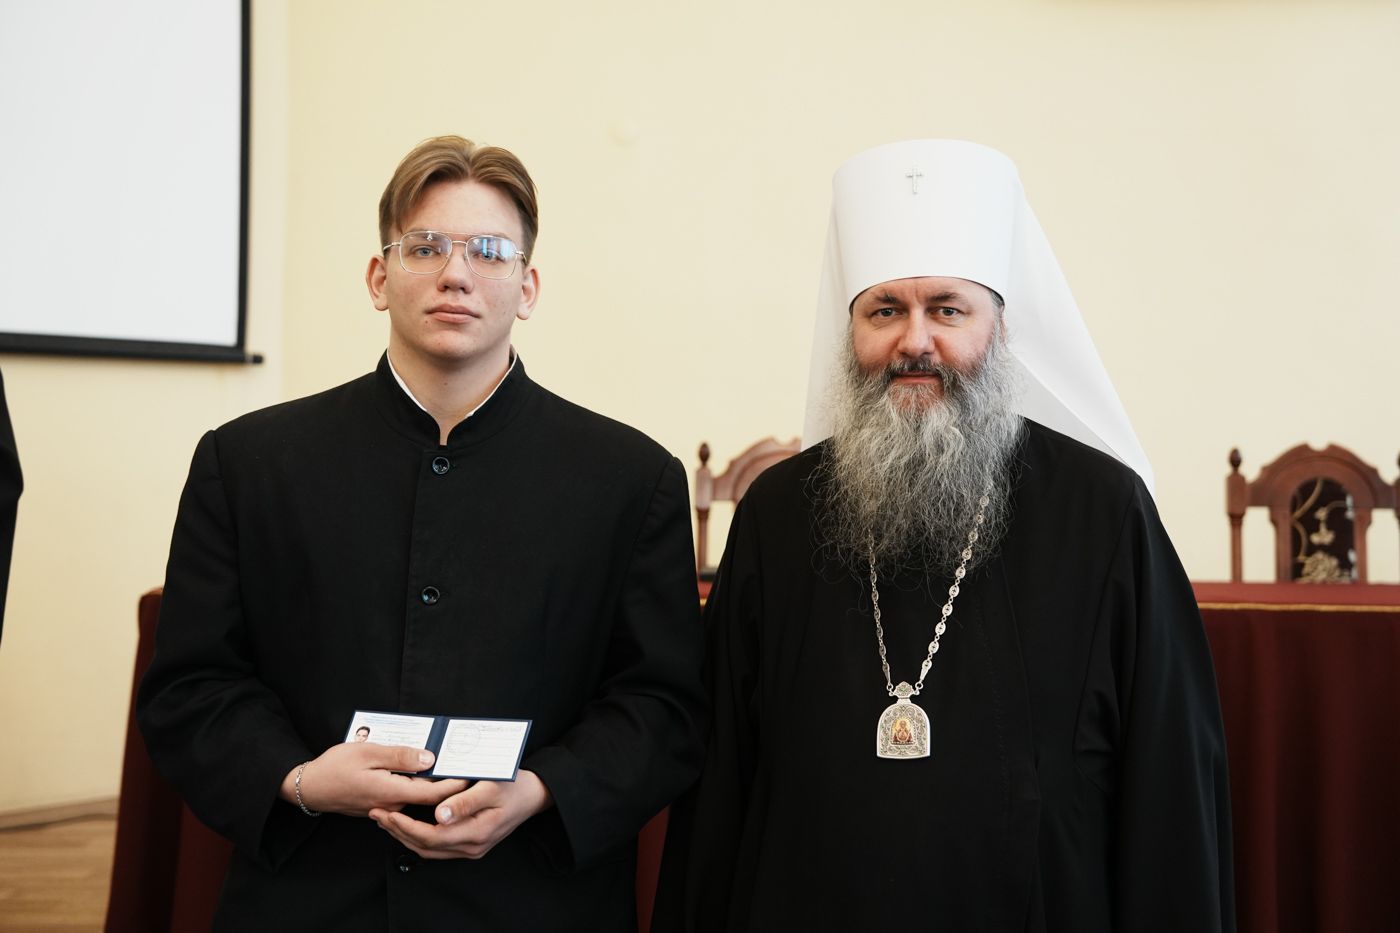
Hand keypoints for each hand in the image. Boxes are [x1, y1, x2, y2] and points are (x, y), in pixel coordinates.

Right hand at [280, 742, 467, 817]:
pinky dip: (417, 784)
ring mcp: (386, 806)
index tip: (473, 775)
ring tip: (452, 765)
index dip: (455, 786)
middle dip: (449, 783)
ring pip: (416, 795)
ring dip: (434, 783)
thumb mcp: (368, 753)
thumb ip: (400, 756)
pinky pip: (404, 794)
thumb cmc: (335, 768)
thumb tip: (429, 758)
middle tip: (468, 767)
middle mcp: (392, 804)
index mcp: (391, 792)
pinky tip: (424, 769)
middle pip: (428, 796)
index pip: (434, 795)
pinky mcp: (380, 803)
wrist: (308, 788)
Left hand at [369, 769, 552, 859]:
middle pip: (425, 847)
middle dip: (397, 832)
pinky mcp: (470, 845)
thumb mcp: (490, 787)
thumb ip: (464, 802)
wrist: (533, 795)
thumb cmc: (512, 785)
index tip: (385, 813)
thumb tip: (438, 816)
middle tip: (376, 814)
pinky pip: (438, 847)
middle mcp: (472, 846)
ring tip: (385, 819)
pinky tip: (407, 825)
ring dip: (404, 836)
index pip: (430, 836)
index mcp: (476, 832)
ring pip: (429, 850)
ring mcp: (471, 848)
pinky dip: (418, 837)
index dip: (404, 827)